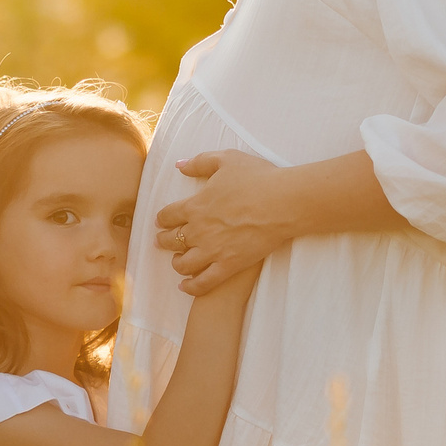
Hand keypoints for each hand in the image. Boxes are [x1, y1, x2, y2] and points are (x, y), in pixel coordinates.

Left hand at [156, 150, 293, 293]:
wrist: (284, 203)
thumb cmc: (258, 178)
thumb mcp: (226, 159)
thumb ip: (200, 162)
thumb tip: (179, 165)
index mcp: (196, 206)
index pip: (168, 215)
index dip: (162, 218)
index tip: (161, 221)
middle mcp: (199, 230)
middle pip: (171, 240)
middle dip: (163, 240)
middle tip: (162, 241)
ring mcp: (213, 251)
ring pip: (183, 263)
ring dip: (176, 263)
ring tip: (178, 261)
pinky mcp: (229, 266)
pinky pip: (204, 282)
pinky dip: (191, 286)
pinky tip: (186, 286)